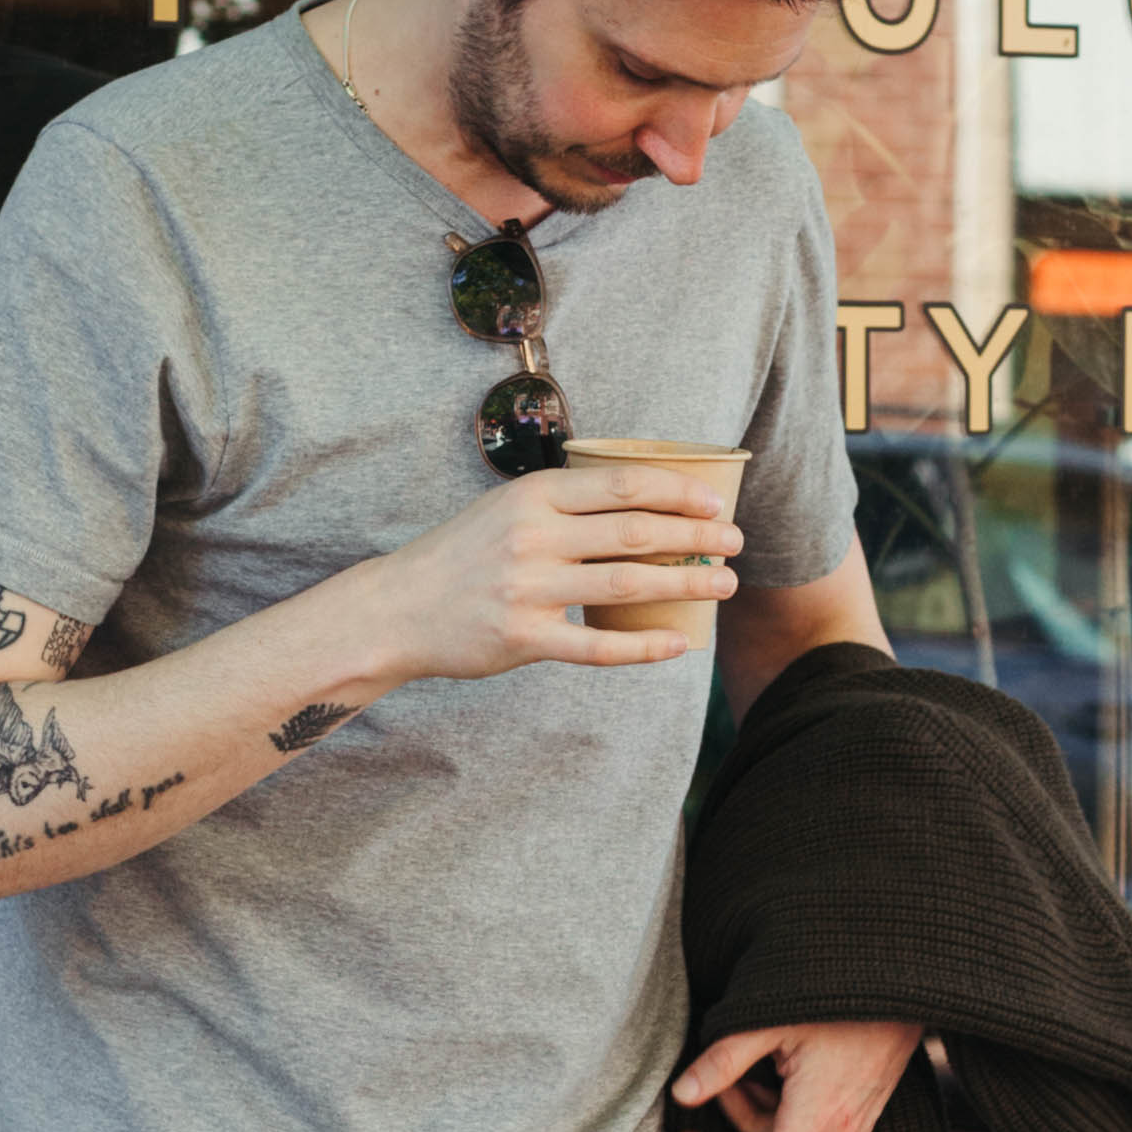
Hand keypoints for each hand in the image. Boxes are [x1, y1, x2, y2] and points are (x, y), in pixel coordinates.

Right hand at [357, 467, 742, 683]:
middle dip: (696, 535)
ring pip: (627, 584)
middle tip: (735, 542)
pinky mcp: (523, 640)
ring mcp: (528, 590)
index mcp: (534, 496)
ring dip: (685, 583)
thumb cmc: (461, 556)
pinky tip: (678, 642)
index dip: (678, 491)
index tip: (715, 501)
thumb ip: (564, 505)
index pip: (622, 485)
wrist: (396, 609)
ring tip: (723, 585)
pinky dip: (642, 646)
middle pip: (635, 532)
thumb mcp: (506, 509)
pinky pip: (596, 646)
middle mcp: (533, 538)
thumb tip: (639, 502)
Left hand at [670, 1016, 922, 1131]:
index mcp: (814, 1121)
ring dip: (747, 1120)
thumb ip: (723, 1062)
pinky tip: (768, 1076)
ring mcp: (849, 1130)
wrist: (905, 989)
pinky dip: (774, 1116)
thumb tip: (682, 1095)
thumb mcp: (772, 1023)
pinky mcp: (855, 1119)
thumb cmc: (841, 999)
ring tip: (735, 1076)